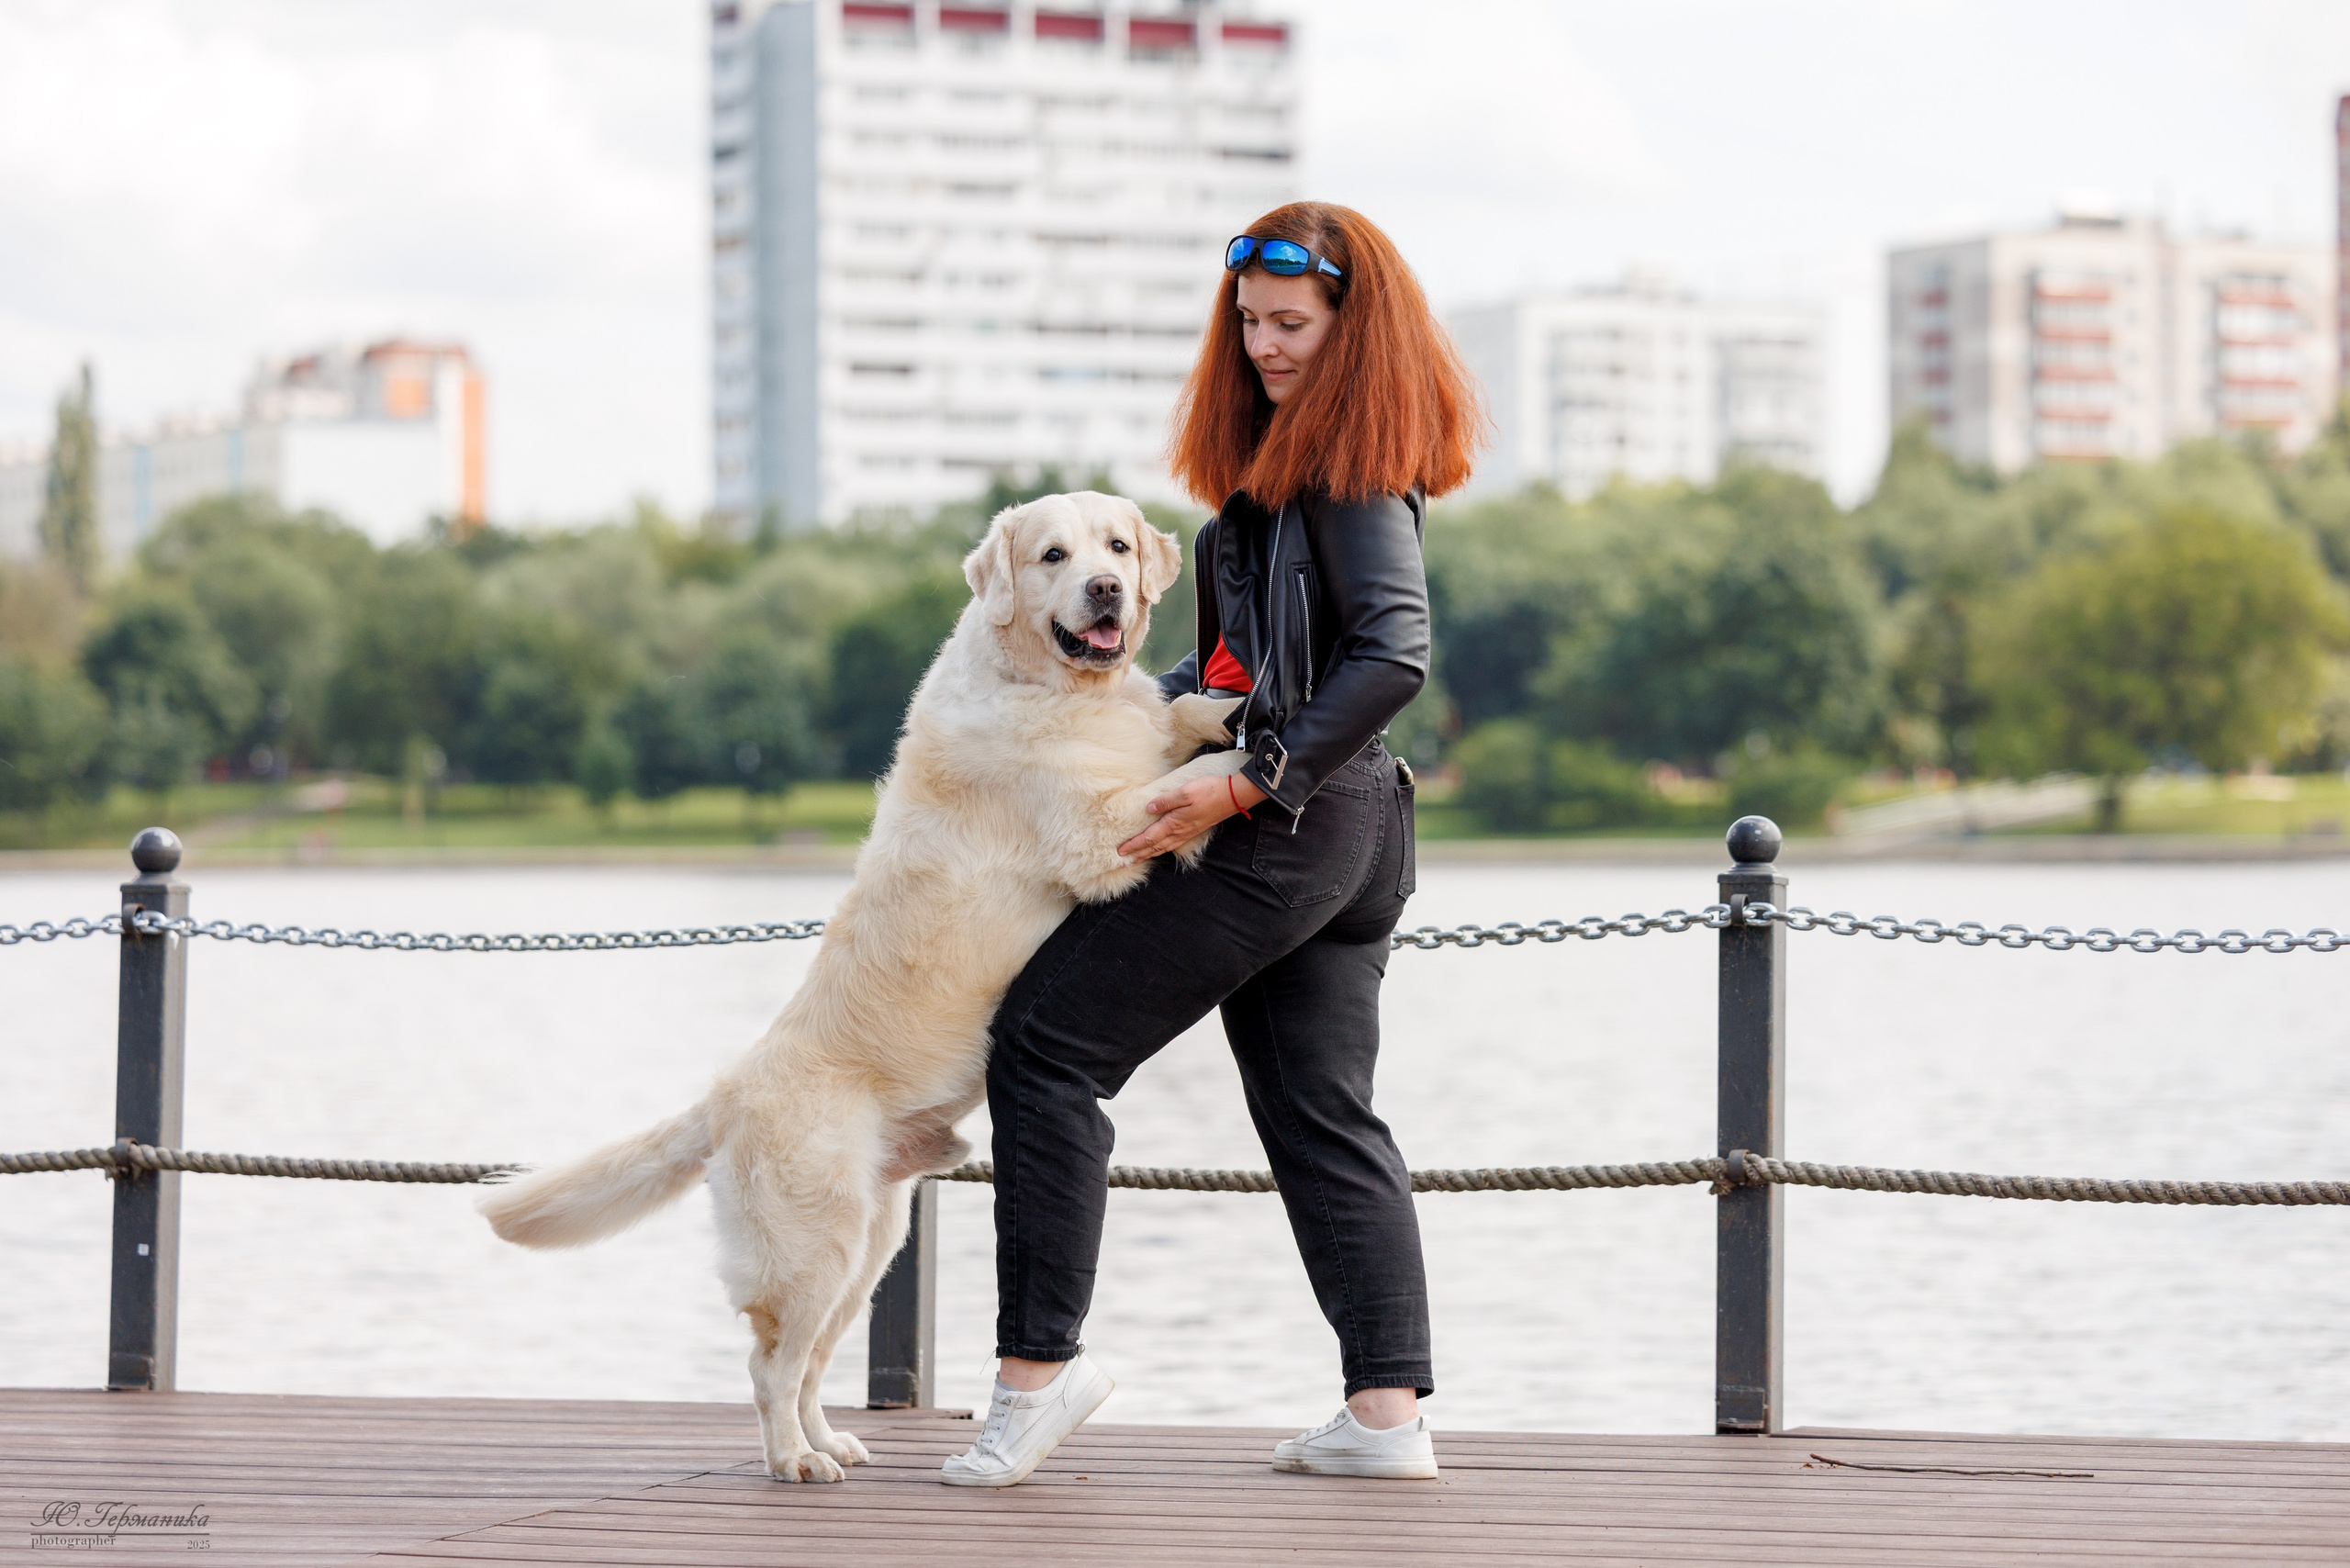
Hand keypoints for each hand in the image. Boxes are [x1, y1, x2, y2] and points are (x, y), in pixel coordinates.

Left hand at [1118, 772, 1266, 859]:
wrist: (1232, 796)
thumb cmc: (1208, 791)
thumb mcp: (1184, 792)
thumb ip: (1165, 801)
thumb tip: (1149, 808)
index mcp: (1174, 823)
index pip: (1149, 838)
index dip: (1134, 845)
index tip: (1121, 851)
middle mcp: (1180, 831)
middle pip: (1155, 847)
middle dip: (1139, 854)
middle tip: (1124, 862)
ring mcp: (1188, 832)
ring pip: (1164, 847)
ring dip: (1150, 854)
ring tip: (1138, 858)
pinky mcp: (1194, 829)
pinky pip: (1173, 844)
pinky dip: (1163, 849)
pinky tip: (1161, 848)